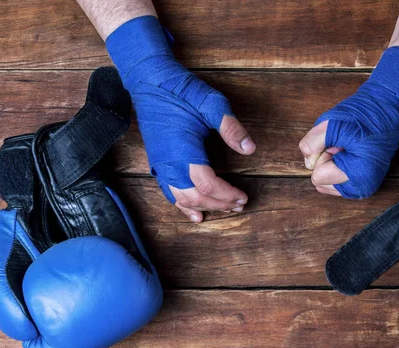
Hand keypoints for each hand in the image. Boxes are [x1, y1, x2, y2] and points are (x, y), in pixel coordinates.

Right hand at [107, 16, 255, 221]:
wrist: (148, 80)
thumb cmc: (180, 90)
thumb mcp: (211, 103)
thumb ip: (230, 127)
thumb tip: (249, 149)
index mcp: (184, 150)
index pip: (207, 184)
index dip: (226, 194)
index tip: (243, 196)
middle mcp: (169, 162)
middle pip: (195, 196)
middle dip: (219, 204)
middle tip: (239, 205)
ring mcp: (160, 164)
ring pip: (182, 198)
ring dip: (204, 207)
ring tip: (224, 209)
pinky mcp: (156, 162)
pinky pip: (169, 193)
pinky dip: (183, 207)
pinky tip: (195, 215)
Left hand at [299, 47, 398, 198]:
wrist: (385, 108)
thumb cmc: (361, 114)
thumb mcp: (330, 124)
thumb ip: (311, 145)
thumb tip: (308, 163)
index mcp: (360, 175)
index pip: (318, 177)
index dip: (323, 155)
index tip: (338, 143)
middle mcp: (363, 187)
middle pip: (321, 182)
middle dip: (326, 161)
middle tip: (343, 144)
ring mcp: (364, 187)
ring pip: (325, 184)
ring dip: (330, 164)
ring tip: (347, 148)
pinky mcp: (362, 183)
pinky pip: (333, 183)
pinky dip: (335, 168)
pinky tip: (348, 153)